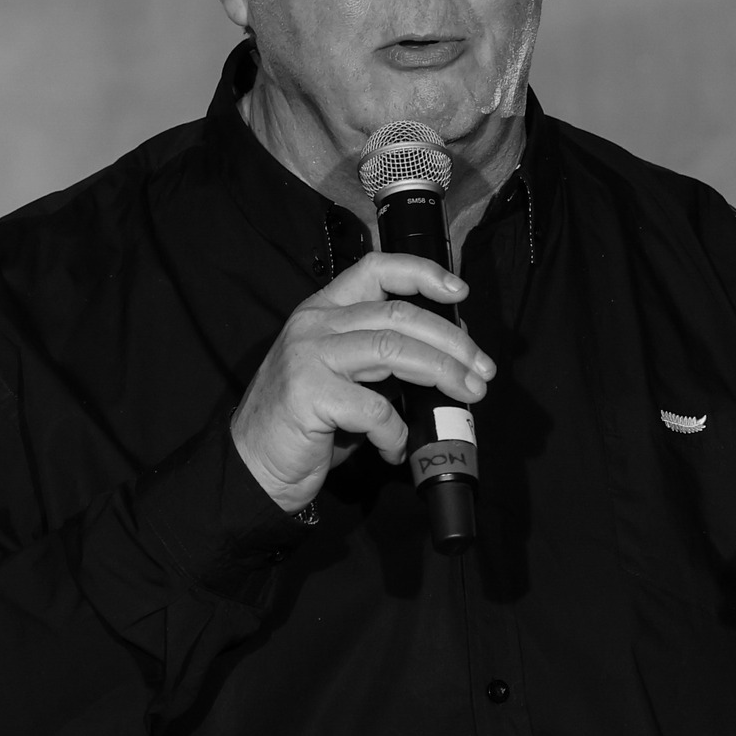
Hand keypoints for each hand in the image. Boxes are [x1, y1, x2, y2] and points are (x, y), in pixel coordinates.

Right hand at [230, 253, 496, 512]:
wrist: (252, 467)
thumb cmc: (305, 424)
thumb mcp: (344, 376)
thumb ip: (383, 357)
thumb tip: (448, 350)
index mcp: (323, 311)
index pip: (376, 268)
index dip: (423, 273)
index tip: (459, 291)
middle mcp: (314, 324)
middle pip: (399, 315)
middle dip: (452, 342)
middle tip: (483, 371)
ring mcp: (309, 356)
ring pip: (394, 350)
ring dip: (442, 373)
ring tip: (467, 396)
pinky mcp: (309, 395)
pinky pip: (375, 409)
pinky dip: (397, 432)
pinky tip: (397, 449)